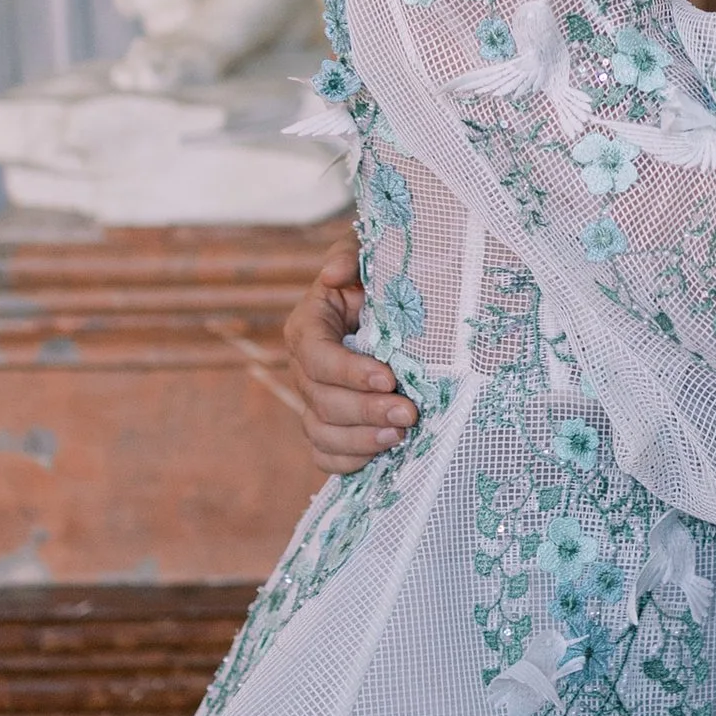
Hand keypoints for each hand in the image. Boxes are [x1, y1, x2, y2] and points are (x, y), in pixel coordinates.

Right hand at [284, 247, 414, 476]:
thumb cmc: (383, 275)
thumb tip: (333, 275)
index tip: (388, 378)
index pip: (316, 356)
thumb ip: (350, 255)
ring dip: (361, 441)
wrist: (401, 304)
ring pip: (321, 431)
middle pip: (321, 400)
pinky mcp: (330, 424)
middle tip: (410, 414)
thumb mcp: (369, 253)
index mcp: (309, 326)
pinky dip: (348, 462)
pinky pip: (325, 455)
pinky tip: (382, 457)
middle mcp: (306, 367)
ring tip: (401, 437)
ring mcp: (315, 399)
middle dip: (365, 411)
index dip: (348, 372)